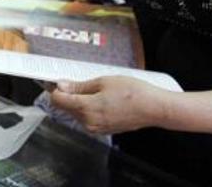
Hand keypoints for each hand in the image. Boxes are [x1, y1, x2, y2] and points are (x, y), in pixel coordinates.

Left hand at [49, 76, 169, 134]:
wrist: (154, 108)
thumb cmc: (132, 92)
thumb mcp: (103, 82)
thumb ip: (79, 86)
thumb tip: (61, 86)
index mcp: (86, 108)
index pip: (57, 101)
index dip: (56, 89)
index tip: (59, 81)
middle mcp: (88, 122)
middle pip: (66, 107)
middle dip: (69, 95)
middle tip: (83, 82)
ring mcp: (96, 128)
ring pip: (77, 113)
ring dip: (80, 102)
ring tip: (98, 91)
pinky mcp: (104, 130)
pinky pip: (88, 118)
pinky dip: (90, 109)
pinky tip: (103, 100)